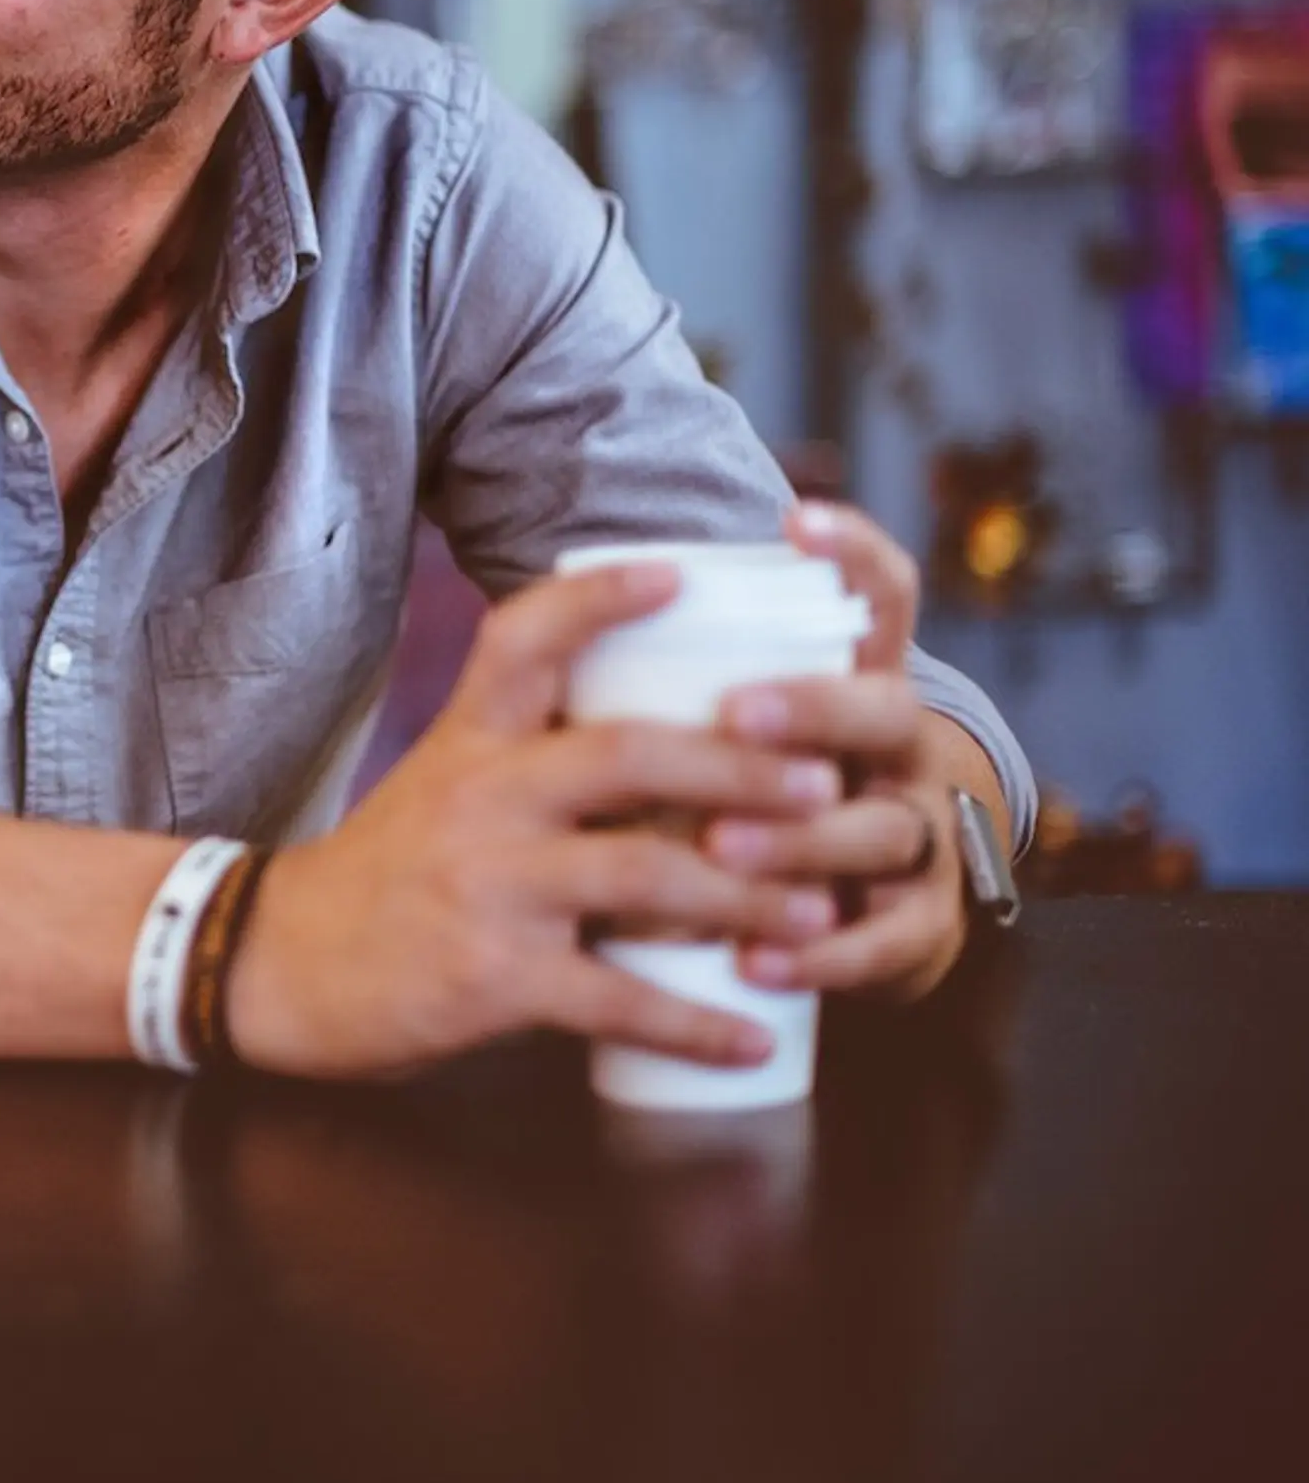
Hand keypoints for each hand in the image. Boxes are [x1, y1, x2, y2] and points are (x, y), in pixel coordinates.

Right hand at [227, 560, 847, 1081]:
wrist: (277, 962)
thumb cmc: (383, 874)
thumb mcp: (441, 784)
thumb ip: (533, 761)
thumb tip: (670, 750)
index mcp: (470, 740)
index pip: (527, 638)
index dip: (601, 597)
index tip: (679, 571)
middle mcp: (482, 797)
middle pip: (628, 755)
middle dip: (740, 767)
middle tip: (823, 784)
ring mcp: (489, 885)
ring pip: (645, 874)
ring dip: (749, 896)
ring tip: (822, 914)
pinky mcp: (493, 976)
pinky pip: (617, 997)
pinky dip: (696, 1022)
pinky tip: (751, 1038)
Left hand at [706, 503, 971, 1002]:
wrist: (850, 921)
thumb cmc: (751, 803)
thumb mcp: (724, 738)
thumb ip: (678, 682)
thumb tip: (565, 602)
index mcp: (854, 687)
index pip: (881, 599)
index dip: (853, 552)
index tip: (793, 521)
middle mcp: (899, 752)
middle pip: (885, 709)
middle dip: (812, 707)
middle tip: (734, 712)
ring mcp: (918, 837)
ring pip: (882, 829)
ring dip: (800, 839)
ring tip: (722, 847)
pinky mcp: (918, 928)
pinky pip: (886, 942)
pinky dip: (822, 954)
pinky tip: (759, 961)